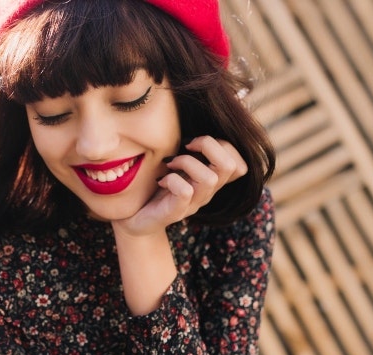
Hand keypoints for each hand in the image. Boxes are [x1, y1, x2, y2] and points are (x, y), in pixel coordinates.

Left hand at [112, 135, 248, 236]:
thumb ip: (186, 149)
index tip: (194, 143)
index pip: (239, 164)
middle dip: (209, 146)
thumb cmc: (152, 186)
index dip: (223, 146)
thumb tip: (189, 118)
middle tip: (185, 146)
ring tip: (169, 164)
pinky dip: (172, 180)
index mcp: (210, 179)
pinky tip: (161, 180)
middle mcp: (206, 192)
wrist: (133, 219)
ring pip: (210, 179)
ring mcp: (193, 204)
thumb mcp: (174, 163)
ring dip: (187, 162)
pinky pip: (185, 192)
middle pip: (231, 166)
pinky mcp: (176, 212)